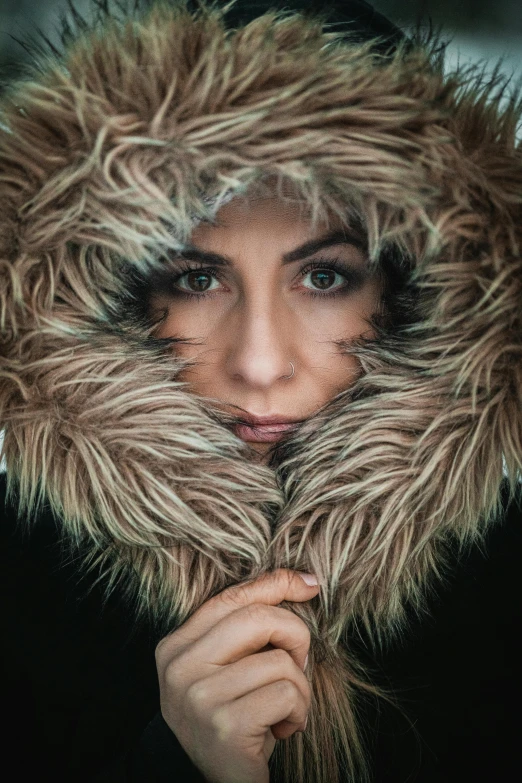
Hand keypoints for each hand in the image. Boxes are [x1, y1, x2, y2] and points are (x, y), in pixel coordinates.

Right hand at [155, 568, 319, 782]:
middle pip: (259, 619)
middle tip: (298, 665)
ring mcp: (199, 696)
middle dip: (295, 636)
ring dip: (300, 688)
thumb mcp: (230, 667)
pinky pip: (286, 694)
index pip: (232, 597)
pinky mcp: (225, 726)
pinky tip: (282, 729)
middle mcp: (180, 667)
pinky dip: (298, 712)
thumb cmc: (233, 715)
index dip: (276, 583)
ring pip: (280, 661)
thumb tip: (303, 581)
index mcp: (177, 645)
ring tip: (285, 710)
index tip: (310, 584)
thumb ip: (247, 628)